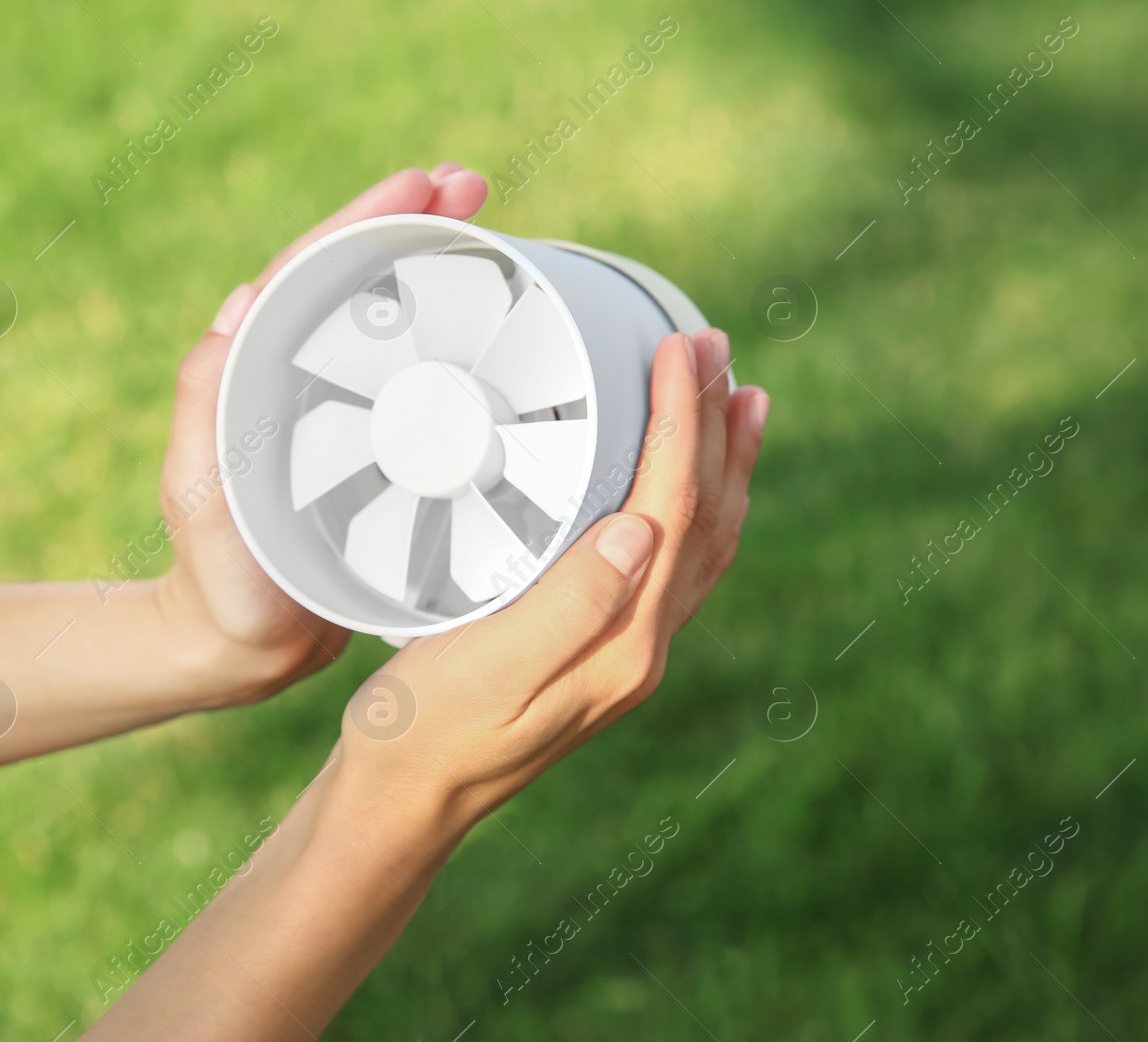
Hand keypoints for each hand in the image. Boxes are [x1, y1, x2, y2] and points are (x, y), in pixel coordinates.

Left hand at [154, 164, 489, 705]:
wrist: (245, 647)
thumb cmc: (219, 578)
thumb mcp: (201, 496)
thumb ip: (205, 409)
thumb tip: (237, 306)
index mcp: (259, 373)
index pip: (309, 275)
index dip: (362, 223)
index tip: (421, 185)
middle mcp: (300, 377)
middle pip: (357, 280)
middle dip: (412, 223)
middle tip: (473, 185)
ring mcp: (343, 410)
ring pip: (393, 320)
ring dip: (438, 266)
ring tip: (491, 225)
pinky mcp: (379, 447)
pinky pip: (419, 377)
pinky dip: (452, 338)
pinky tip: (494, 326)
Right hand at [334, 325, 767, 827]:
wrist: (405, 801)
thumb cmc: (423, 728)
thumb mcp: (486, 665)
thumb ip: (570, 602)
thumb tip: (642, 529)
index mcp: (620, 644)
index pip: (671, 509)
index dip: (682, 422)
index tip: (682, 348)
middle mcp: (640, 650)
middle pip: (705, 520)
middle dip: (717, 428)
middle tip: (722, 349)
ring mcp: (629, 654)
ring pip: (701, 543)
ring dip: (723, 466)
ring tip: (742, 404)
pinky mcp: (605, 652)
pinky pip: (675, 565)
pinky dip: (694, 508)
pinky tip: (685, 487)